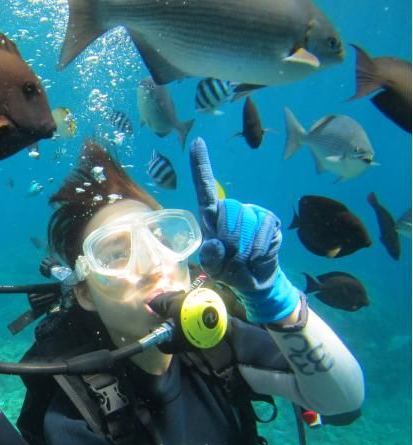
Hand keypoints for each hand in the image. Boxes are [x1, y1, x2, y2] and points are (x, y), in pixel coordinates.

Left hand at [190, 137, 298, 323]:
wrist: (255, 281)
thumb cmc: (229, 270)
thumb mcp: (214, 269)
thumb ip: (210, 259)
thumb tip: (215, 243)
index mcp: (211, 216)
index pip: (204, 188)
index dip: (200, 165)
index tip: (197, 141)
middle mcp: (232, 209)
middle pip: (227, 214)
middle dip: (228, 242)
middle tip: (231, 258)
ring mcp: (253, 212)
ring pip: (245, 226)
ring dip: (243, 251)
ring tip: (243, 259)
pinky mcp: (270, 221)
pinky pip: (262, 235)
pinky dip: (257, 252)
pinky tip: (257, 256)